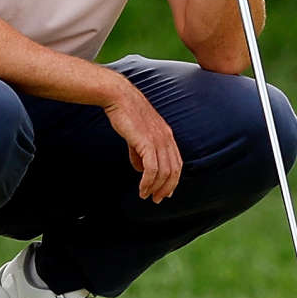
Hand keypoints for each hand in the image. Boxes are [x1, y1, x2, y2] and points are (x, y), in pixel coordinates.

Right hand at [103, 78, 183, 202]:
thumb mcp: (137, 135)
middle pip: (174, 170)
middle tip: (157, 199)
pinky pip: (152, 169)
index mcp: (167, 136)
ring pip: (164, 172)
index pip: (177, 163)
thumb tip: (140, 169)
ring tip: (146, 196)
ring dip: (156, 188)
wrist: (119, 97)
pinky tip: (141, 189)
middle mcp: (166, 138)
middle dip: (167, 188)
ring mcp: (158, 140)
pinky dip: (147, 182)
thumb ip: (140, 152)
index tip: (166, 192)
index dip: (173, 180)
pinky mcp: (147, 142)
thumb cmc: (126, 114)